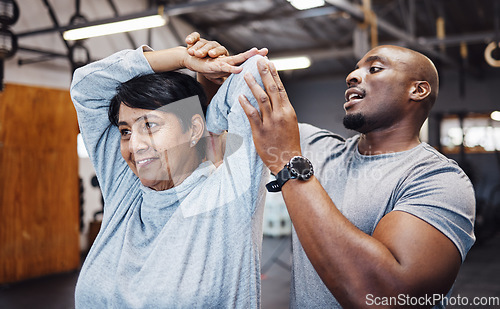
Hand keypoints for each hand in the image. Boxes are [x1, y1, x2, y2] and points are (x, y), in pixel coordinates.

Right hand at [184, 32, 267, 83]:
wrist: (189, 59)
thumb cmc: (203, 66)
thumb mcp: (217, 74)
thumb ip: (225, 76)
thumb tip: (230, 84)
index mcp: (230, 64)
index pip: (244, 60)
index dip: (254, 58)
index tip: (267, 56)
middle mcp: (227, 61)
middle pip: (243, 56)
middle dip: (254, 53)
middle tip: (265, 50)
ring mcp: (221, 62)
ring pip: (235, 59)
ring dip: (245, 56)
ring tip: (256, 52)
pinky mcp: (214, 66)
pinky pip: (224, 67)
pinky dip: (232, 69)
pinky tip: (240, 69)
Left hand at [238, 58, 301, 173]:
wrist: (288, 161)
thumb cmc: (289, 143)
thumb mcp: (290, 123)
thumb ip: (283, 110)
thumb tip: (277, 99)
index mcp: (288, 110)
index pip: (280, 88)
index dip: (274, 75)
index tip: (269, 63)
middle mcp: (280, 114)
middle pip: (271, 89)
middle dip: (265, 73)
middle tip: (258, 60)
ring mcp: (270, 122)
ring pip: (261, 98)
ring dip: (253, 85)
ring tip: (246, 75)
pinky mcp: (260, 131)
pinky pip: (252, 114)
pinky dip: (245, 104)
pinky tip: (239, 96)